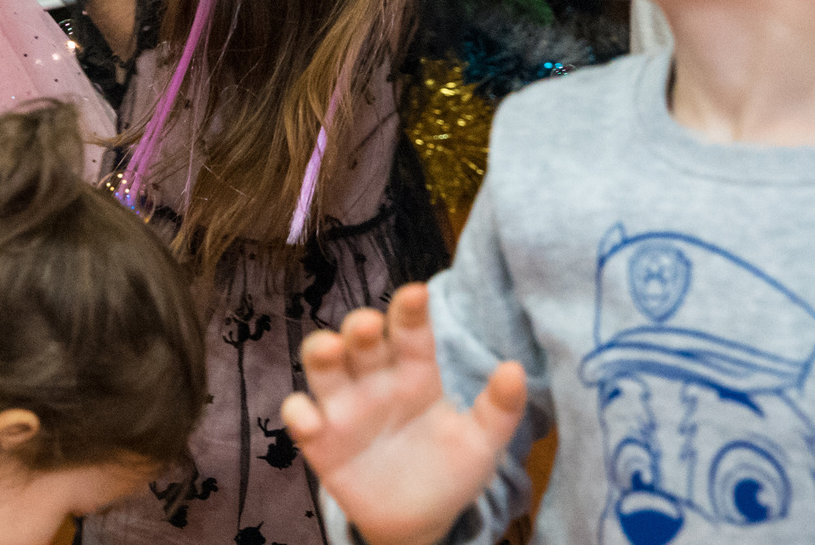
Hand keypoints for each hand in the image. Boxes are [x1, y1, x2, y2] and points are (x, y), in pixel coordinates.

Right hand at [279, 284, 526, 544]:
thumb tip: (515, 369)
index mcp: (416, 374)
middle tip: (368, 326)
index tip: (415, 293)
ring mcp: (344, 408)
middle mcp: (375, 381)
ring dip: (321, 353)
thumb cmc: (449, 471)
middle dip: (360, 327)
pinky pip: (299, 415)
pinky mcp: (319, 439)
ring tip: (329, 350)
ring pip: (322, 366)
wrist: (419, 522)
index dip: (409, 312)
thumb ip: (499, 409)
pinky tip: (310, 418)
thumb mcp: (481, 443)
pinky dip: (298, 412)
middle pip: (360, 341)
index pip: (411, 334)